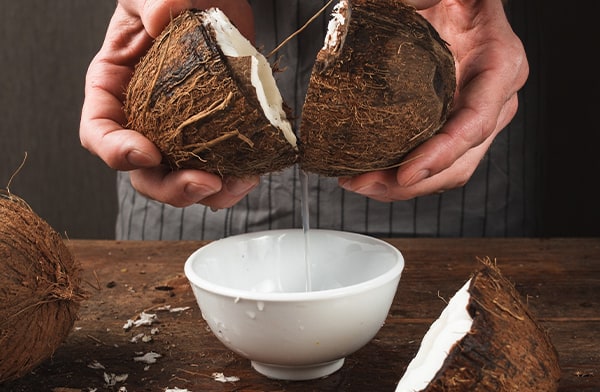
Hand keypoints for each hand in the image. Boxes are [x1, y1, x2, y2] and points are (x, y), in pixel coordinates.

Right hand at [79, 0, 256, 207]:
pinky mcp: (211, 134)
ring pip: (181, 178)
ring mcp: (178, 132)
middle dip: (170, 187)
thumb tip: (160, 17)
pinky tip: (252, 173)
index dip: (116, 151)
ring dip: (208, 193)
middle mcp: (143, 119)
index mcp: (115, 88)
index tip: (147, 153)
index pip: (99, 132)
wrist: (213, 1)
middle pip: (142, 171)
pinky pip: (217, 168)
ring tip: (237, 183)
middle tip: (204, 183)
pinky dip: (233, 178)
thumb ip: (152, 0)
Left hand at [339, 0, 528, 201]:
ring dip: (402, 186)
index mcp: (500, 64)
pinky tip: (369, 173)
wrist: (449, 1)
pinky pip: (433, 162)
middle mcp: (494, 99)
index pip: (477, 122)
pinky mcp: (450, 127)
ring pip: (447, 171)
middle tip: (364, 183)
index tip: (407, 173)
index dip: (443, 154)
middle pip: (461, 160)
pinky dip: (400, 175)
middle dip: (412, 182)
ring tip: (358, 182)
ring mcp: (473, 118)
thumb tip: (388, 7)